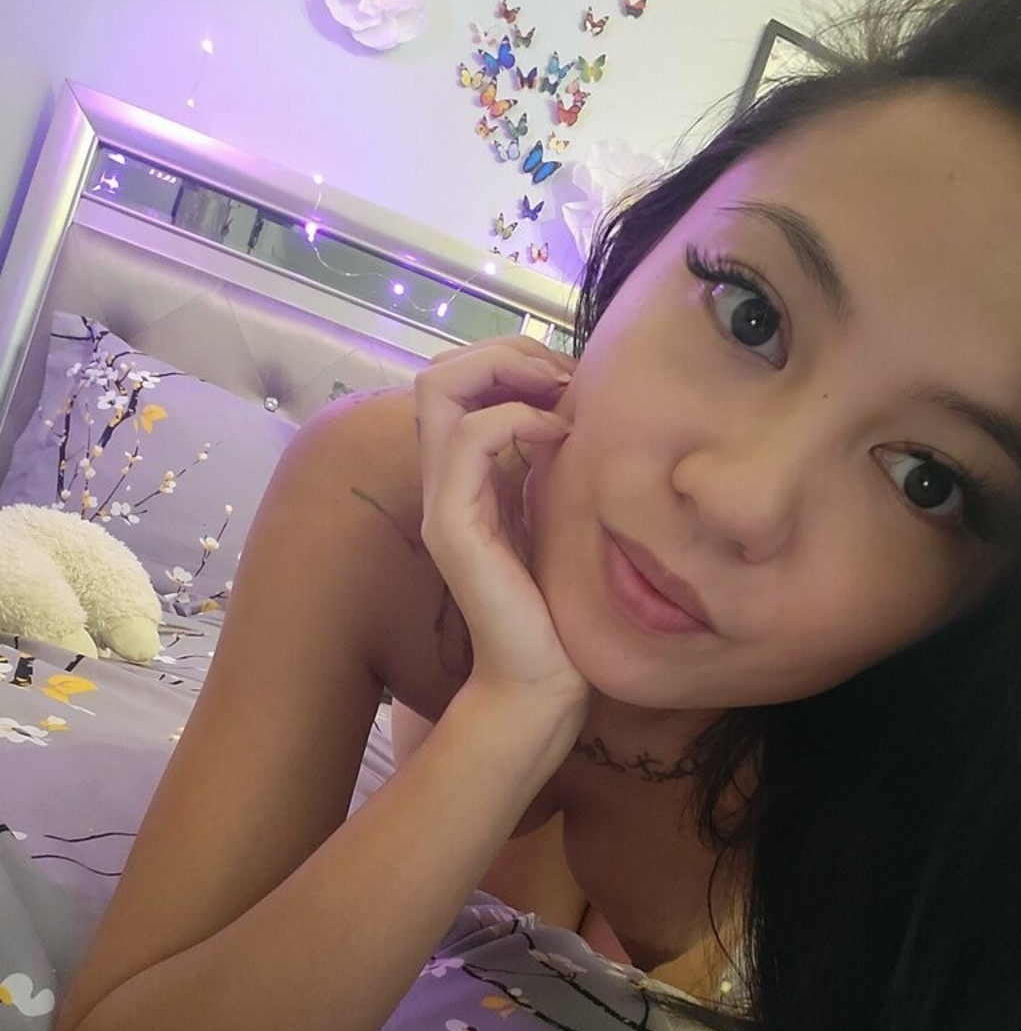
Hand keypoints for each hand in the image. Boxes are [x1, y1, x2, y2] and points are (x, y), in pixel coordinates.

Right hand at [415, 336, 588, 717]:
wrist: (539, 679)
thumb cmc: (556, 605)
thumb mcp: (554, 514)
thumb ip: (547, 466)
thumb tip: (573, 407)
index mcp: (465, 476)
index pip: (456, 382)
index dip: (508, 360)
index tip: (567, 380)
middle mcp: (443, 481)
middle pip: (437, 373)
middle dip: (503, 352)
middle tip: (561, 375)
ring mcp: (442, 502)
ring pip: (438, 388)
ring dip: (506, 371)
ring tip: (559, 395)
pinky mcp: (455, 526)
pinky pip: (469, 438)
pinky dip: (518, 418)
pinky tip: (561, 436)